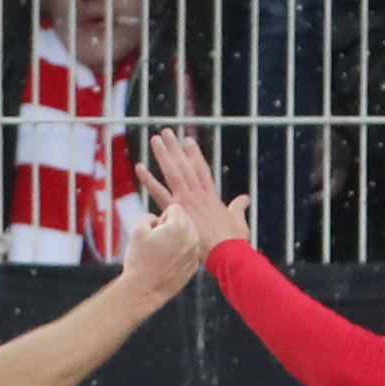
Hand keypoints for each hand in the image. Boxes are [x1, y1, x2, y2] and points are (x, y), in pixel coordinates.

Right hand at [119, 201, 200, 301]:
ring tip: (161, 253)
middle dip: (171, 226)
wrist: (143, 290)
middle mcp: (191, 238)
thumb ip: (149, 217)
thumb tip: (156, 219)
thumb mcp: (137, 230)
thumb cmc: (139, 262)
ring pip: (187, 236)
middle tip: (157, 242)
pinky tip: (167, 263)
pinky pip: (188, 251)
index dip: (161, 217)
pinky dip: (180, 253)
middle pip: (184, 220)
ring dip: (176, 239)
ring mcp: (194, 253)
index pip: (175, 208)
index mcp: (179, 226)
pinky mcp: (193, 266)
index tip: (155, 231)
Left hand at [141, 129, 251, 258]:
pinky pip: (159, 192)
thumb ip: (239, 207)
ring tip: (156, 140)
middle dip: (175, 148)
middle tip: (166, 133)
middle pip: (185, 166)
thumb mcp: (239, 221)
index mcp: (211, 197)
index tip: (188, 141)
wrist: (226, 253)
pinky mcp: (177, 210)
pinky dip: (149, 180)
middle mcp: (198, 194)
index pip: (201, 170)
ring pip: (173, 172)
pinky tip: (139, 168)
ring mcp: (186, 200)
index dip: (194, 155)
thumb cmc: (233, 242)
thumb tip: (245, 198)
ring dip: (164, 154)